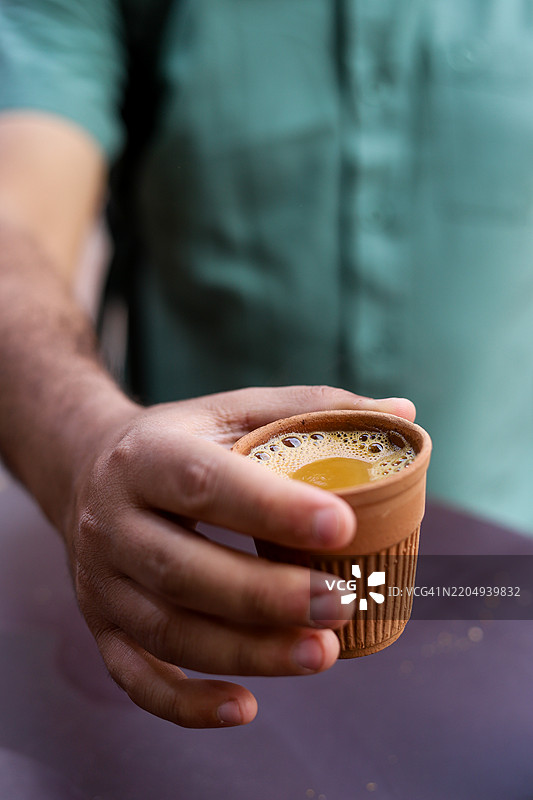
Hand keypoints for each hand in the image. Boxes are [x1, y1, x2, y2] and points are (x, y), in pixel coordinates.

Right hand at [67, 386, 414, 727]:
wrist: (84, 470)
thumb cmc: (177, 442)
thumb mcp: (231, 409)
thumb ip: (310, 409)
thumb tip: (402, 412)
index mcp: (145, 456)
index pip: (205, 483)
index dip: (272, 508)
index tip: (343, 526)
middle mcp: (113, 521)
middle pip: (183, 570)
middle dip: (266, 596)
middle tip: (344, 603)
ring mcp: (101, 581)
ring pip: (168, 632)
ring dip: (246, 653)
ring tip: (323, 654)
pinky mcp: (101, 626)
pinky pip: (136, 677)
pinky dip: (187, 703)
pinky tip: (246, 707)